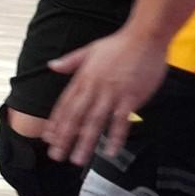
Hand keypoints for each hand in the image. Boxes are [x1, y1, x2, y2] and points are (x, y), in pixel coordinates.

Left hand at [44, 29, 169, 165]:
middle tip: (56, 155)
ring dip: (85, 142)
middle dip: (64, 138)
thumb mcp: (89, 50)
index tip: (48, 139)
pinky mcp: (131, 97)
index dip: (56, 123)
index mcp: (83, 78)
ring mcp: (112, 93)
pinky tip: (111, 151)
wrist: (145, 37)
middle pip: (76, 116)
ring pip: (95, 122)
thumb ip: (71, 62)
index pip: (65, 104)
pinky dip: (115, 136)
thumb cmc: (119, 44)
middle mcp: (94, 87)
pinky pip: (121, 121)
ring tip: (77, 159)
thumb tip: (52, 66)